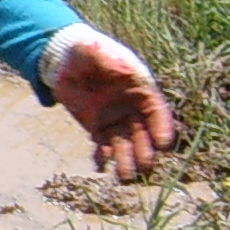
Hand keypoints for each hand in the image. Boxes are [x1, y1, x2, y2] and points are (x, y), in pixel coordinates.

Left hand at [53, 36, 176, 181]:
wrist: (66, 61)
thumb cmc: (87, 52)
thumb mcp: (95, 51)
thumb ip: (108, 59)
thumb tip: (123, 70)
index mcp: (141, 89)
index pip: (157, 111)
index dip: (162, 127)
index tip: (164, 144)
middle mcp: (132, 109)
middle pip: (143, 134)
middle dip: (145, 151)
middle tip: (145, 167)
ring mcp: (115, 120)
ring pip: (125, 145)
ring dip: (126, 161)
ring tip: (124, 178)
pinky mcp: (97, 128)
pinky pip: (102, 146)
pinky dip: (102, 158)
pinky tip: (101, 167)